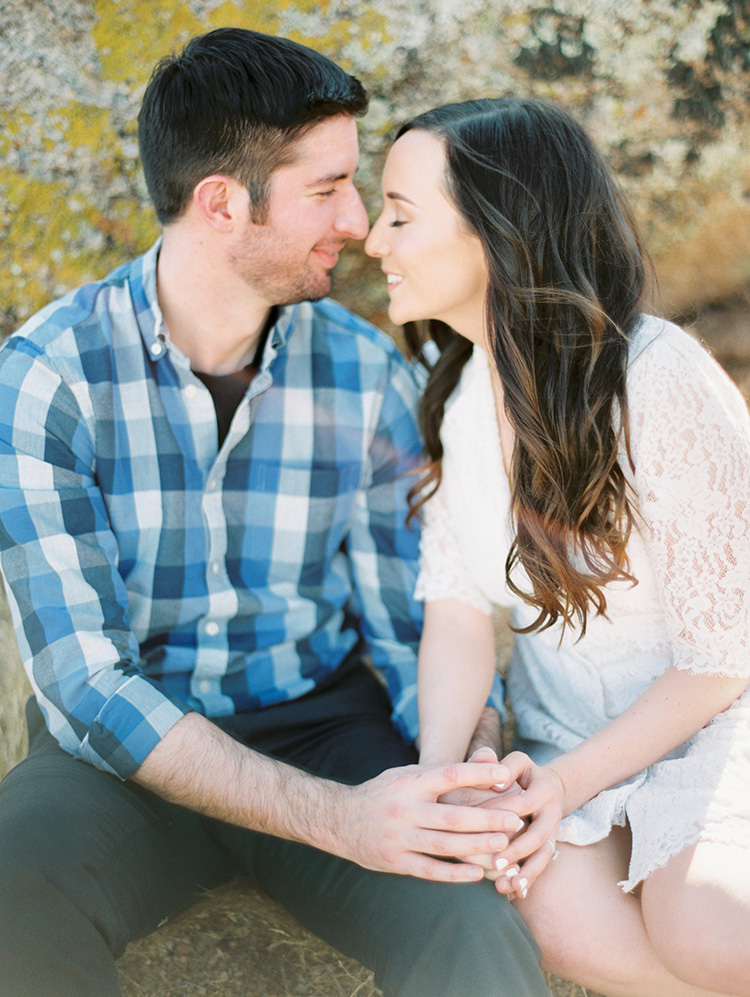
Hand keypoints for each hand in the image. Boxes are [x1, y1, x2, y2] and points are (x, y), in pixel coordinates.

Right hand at [330, 759, 526, 882]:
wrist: (338, 819)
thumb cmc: (384, 793)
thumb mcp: (407, 774)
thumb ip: (445, 770)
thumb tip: (488, 758)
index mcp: (410, 783)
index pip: (448, 775)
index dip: (478, 775)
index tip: (506, 776)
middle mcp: (404, 809)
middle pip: (452, 816)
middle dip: (487, 819)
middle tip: (516, 819)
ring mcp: (399, 837)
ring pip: (444, 845)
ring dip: (476, 847)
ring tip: (504, 845)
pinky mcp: (394, 861)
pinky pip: (429, 870)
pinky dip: (454, 873)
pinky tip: (478, 874)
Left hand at [487, 752, 564, 898]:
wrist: (549, 787)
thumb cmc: (519, 773)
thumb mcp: (515, 762)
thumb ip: (502, 766)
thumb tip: (494, 783)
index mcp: (544, 790)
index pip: (524, 803)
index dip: (504, 813)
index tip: (483, 825)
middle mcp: (552, 813)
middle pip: (538, 835)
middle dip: (516, 851)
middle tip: (494, 865)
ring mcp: (554, 832)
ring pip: (543, 856)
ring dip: (525, 873)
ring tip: (505, 887)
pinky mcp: (549, 847)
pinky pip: (541, 866)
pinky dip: (528, 880)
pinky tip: (512, 894)